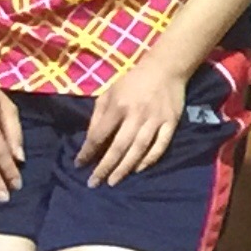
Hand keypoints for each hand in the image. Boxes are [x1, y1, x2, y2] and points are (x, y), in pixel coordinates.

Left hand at [80, 48, 190, 183]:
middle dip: (104, 167)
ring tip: (113, 182)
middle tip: (93, 183)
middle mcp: (136, 115)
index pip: (99, 135)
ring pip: (139, 149)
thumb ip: (98, 116)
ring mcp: (155, 120)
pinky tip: (138, 169)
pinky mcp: (171, 122)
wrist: (166, 67)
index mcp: (118, 106)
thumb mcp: (109, 92)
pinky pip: (160, 145)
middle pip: (118, 147)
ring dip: (124, 168)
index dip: (87, 152)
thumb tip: (91, 141)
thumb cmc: (133, 81)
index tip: (79, 164)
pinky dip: (149, 159)